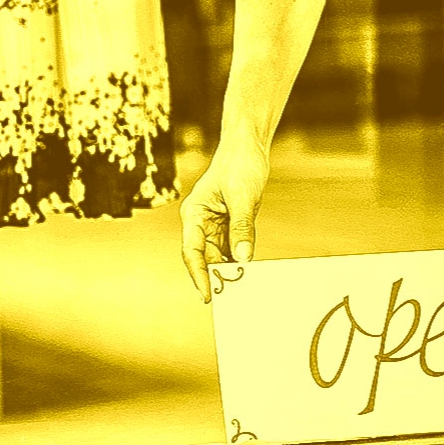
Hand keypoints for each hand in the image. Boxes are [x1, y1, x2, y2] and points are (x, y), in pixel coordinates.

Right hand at [180, 138, 269, 301]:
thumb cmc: (239, 164)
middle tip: (233, 297)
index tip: (207, 295)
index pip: (192, 251)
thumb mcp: (243, 196)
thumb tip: (244, 258)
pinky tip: (250, 271)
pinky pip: (233, 248)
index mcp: (194, 213)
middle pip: (206, 257)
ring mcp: (215, 225)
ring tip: (244, 288)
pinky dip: (240, 259)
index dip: (199, 274)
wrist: (248, 147)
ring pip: (220, 256)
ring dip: (231, 270)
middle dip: (218, 276)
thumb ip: (242, 227)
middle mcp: (200, 222)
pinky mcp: (230, 225)